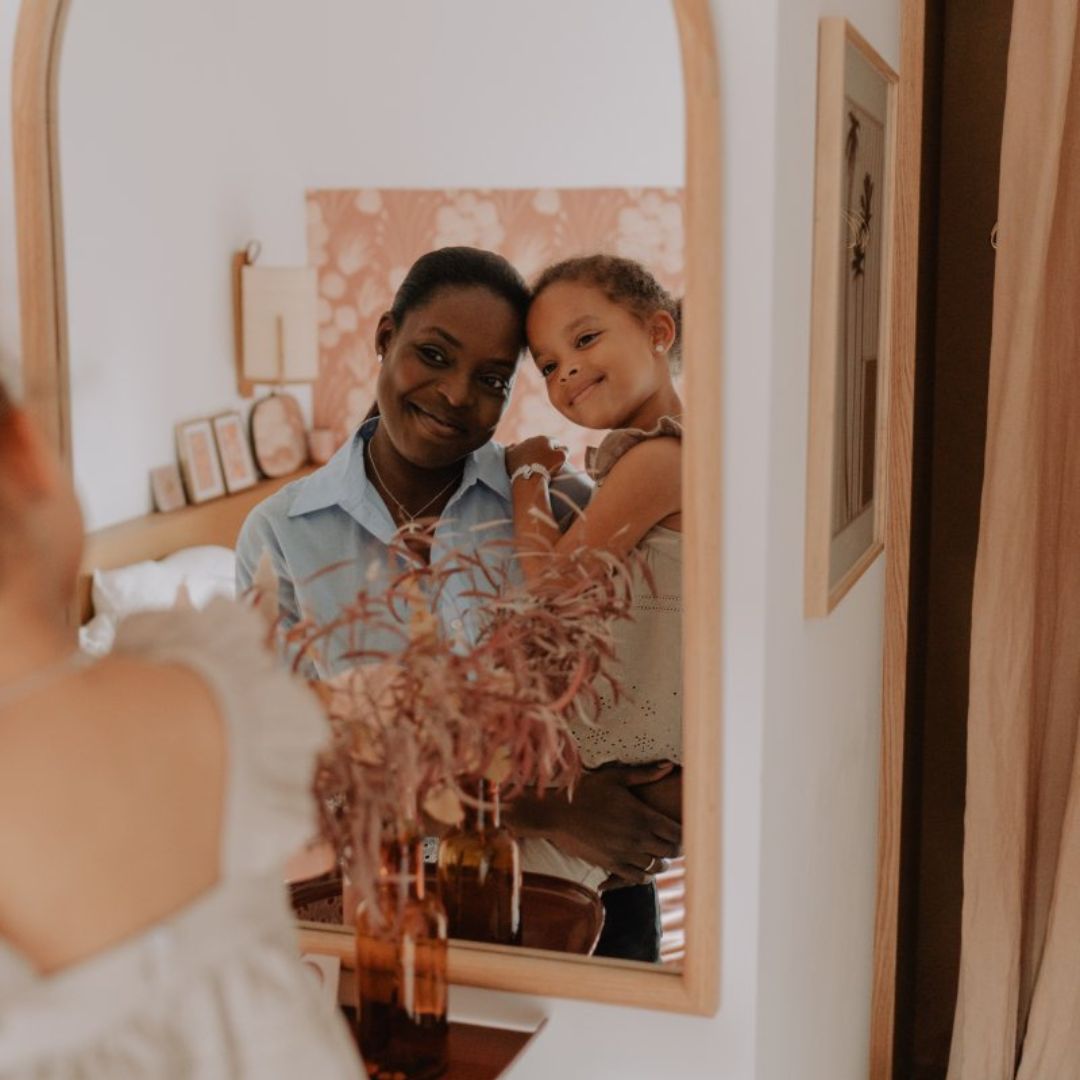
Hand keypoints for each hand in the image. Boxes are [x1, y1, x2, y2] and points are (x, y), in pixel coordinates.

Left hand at [505, 436, 567, 478]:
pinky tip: (520, 457)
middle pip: (541, 444)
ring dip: (532, 453)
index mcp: (544, 438)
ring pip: (528, 447)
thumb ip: (565, 450)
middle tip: (547, 463)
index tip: (559, 460)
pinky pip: (514, 451)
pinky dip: (518, 453)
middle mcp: (531, 439)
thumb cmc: (547, 467)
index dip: (559, 451)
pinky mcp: (510, 454)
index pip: (555, 442)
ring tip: (534, 463)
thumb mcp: (561, 458)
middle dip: (544, 451)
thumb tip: (564, 448)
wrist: (528, 478)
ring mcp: (520, 446)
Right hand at [528, 763, 681, 883]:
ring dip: (661, 861)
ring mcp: (625, 854)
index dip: (685, 834)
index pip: (677, 833)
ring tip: (659, 854)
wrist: (557, 813)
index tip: (684, 830)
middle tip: (675, 844)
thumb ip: (645, 774)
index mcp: (642, 816)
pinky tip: (643, 866)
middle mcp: (637, 838)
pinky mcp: (611, 865)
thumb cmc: (586, 790)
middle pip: (670, 852)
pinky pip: (637, 878)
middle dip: (676, 849)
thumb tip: (669, 766)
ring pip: (656, 867)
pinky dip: (645, 875)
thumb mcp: (616, 777)